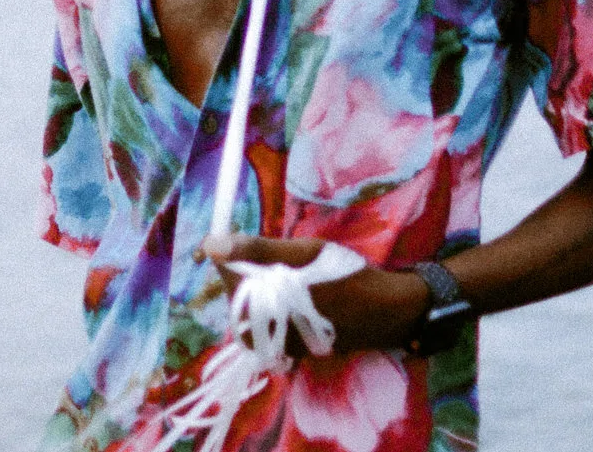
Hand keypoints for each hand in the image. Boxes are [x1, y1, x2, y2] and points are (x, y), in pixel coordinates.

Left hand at [199, 233, 431, 356]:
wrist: (383, 311)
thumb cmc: (344, 275)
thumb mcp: (302, 252)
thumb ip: (255, 249)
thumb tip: (209, 244)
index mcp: (261, 306)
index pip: (227, 274)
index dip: (236, 252)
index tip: (252, 240)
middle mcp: (262, 334)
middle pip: (237, 293)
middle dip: (251, 271)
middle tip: (283, 258)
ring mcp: (274, 347)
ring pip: (251, 308)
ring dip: (263, 288)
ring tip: (291, 276)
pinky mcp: (287, 353)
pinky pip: (266, 324)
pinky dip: (274, 305)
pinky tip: (296, 295)